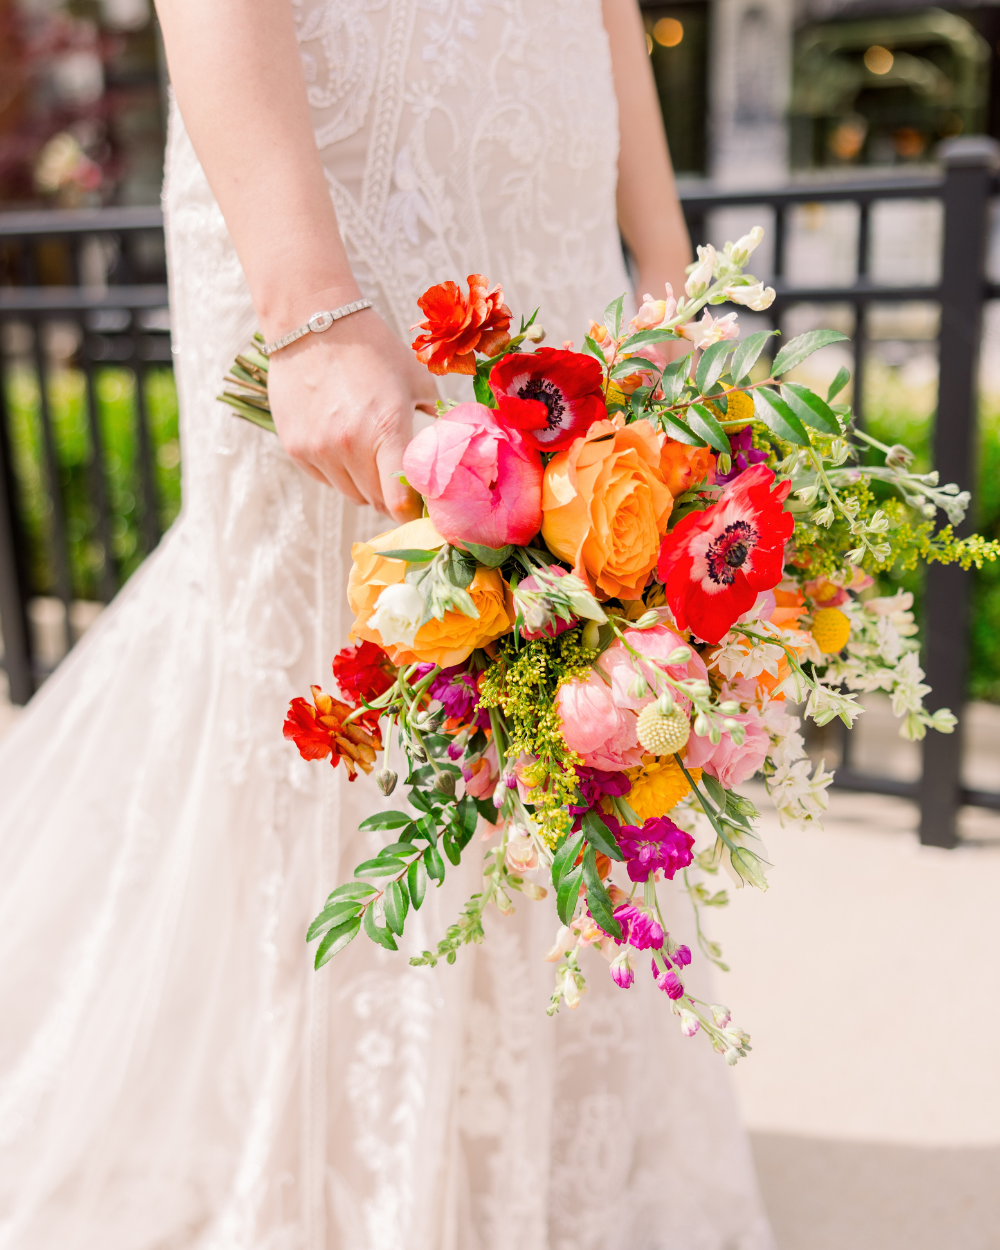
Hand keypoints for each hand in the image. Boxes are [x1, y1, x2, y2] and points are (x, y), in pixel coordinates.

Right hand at [266, 299, 436, 521]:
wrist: (311, 322)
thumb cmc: (372, 348)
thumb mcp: (415, 380)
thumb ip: (432, 421)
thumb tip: (447, 455)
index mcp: (386, 428)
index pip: (400, 501)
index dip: (413, 512)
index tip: (423, 509)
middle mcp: (349, 445)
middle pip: (377, 501)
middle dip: (394, 500)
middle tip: (404, 486)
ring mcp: (318, 449)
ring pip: (351, 494)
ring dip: (367, 487)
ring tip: (374, 461)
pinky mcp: (296, 448)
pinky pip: (326, 479)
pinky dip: (339, 472)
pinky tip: (345, 446)